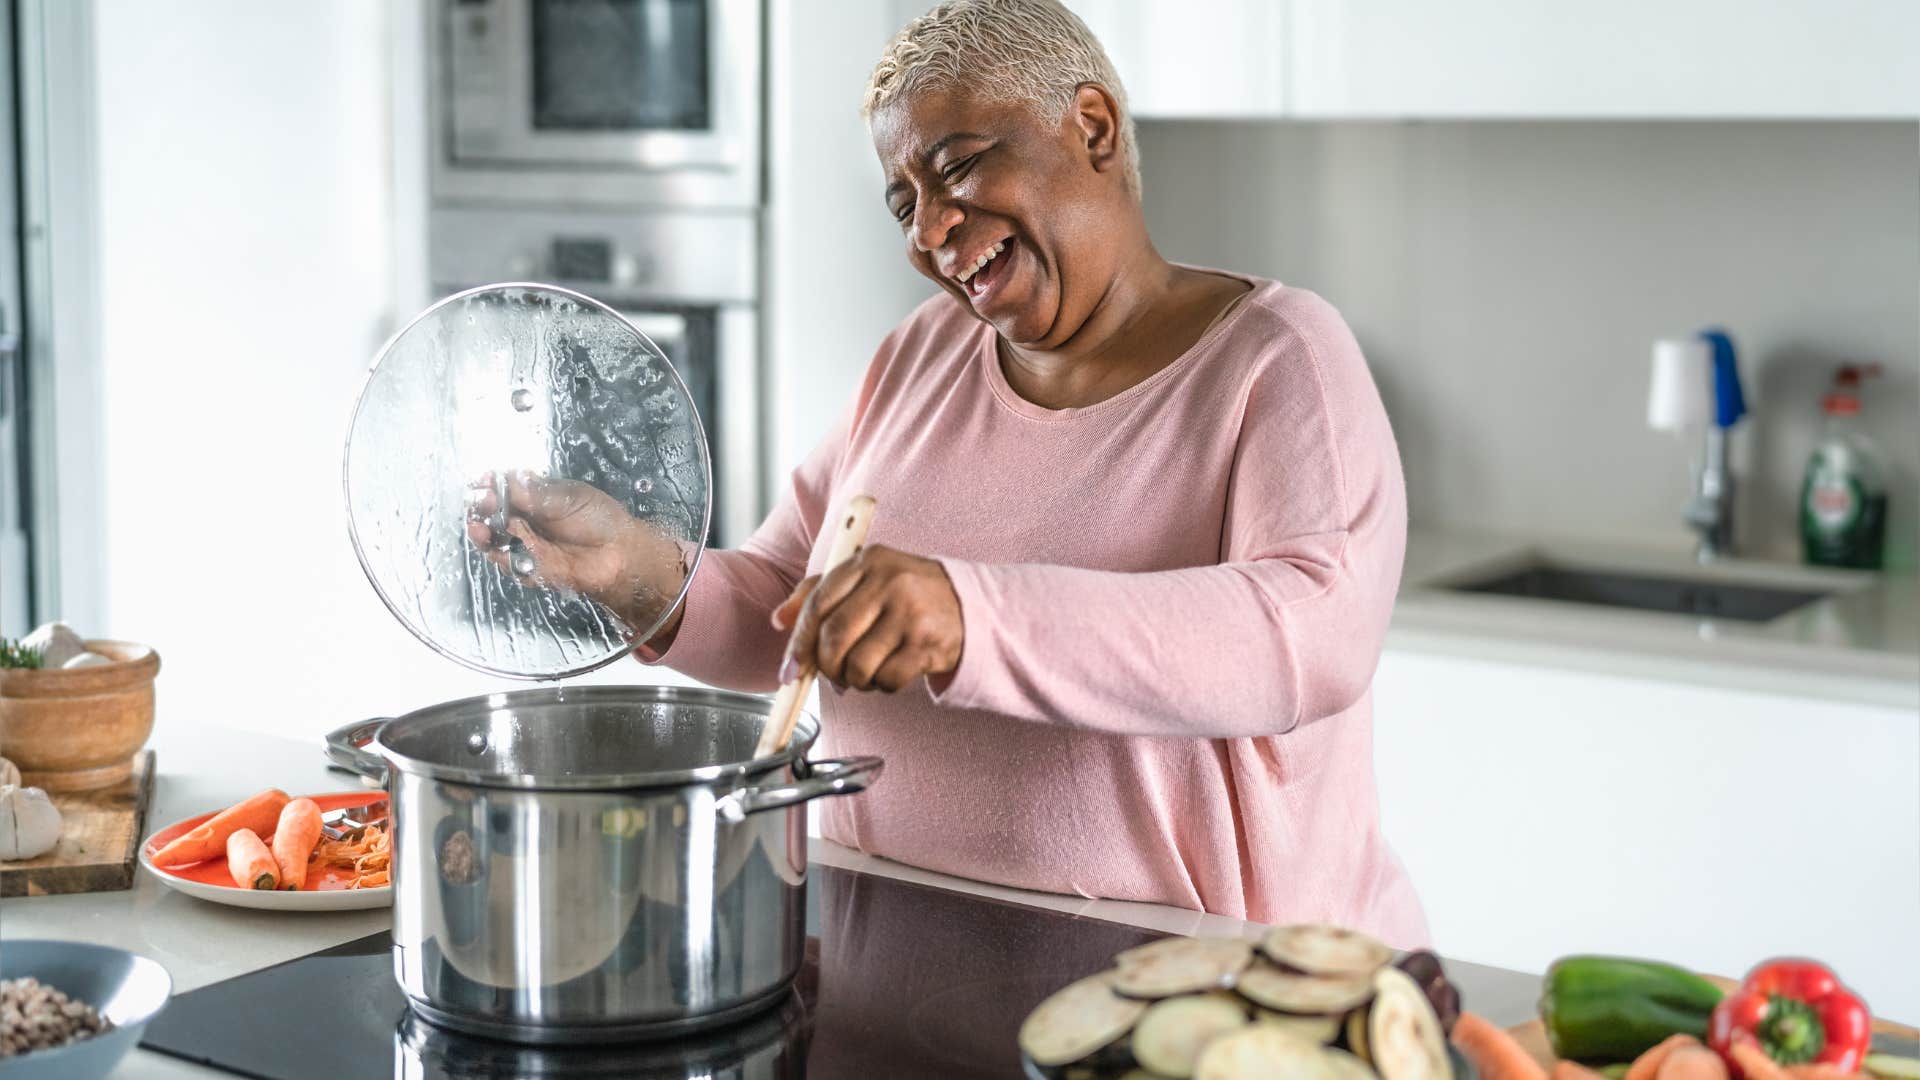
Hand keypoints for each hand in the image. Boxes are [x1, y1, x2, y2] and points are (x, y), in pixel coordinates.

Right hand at [465, 471, 686, 635]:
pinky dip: (499, 556)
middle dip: (481, 506)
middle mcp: (524, 520)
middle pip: (490, 513)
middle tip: (481, 500)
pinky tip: (495, 548)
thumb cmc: (599, 520)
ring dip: (481, 532)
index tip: (485, 481)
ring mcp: (524, 544)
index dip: (490, 484)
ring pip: (492, 539)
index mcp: (533, 497)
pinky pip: (507, 563)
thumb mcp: (570, 498)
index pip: (502, 489)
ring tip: (479, 526)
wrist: (620, 554)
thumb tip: (507, 479)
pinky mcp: (528, 568)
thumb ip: (538, 493)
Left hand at [773, 545, 962, 692]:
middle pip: (835, 638)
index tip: (791, 668)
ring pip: (858, 665)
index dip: (799, 641)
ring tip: (865, 674)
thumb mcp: (867, 579)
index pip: (819, 603)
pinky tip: (891, 673)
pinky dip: (882, 686)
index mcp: (869, 561)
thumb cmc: (909, 594)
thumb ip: (821, 592)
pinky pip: (887, 679)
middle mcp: (890, 582)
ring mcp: (911, 613)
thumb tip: (780, 619)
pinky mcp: (928, 643)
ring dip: (855, 680)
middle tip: (834, 674)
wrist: (971, 605)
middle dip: (826, 667)